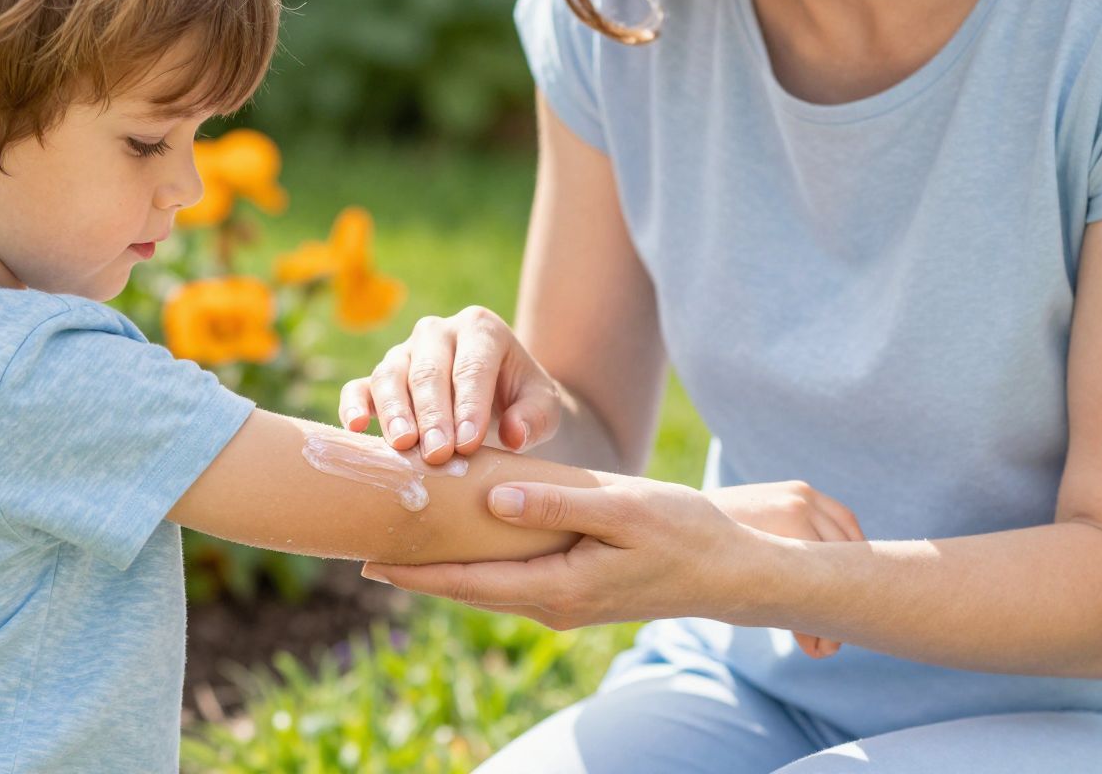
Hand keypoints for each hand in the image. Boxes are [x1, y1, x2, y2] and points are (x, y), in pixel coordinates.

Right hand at [339, 306, 562, 464]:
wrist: (501, 402)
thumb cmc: (523, 403)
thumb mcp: (545, 407)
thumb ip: (536, 417)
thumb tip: (514, 435)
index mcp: (481, 329)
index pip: (472, 367)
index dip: (469, 405)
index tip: (468, 444)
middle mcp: (438, 333)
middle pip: (429, 371)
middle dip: (433, 414)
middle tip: (437, 453)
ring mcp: (405, 352)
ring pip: (391, 375)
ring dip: (394, 411)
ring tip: (402, 445)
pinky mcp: (379, 378)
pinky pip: (360, 387)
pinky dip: (354, 404)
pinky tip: (356, 427)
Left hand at [361, 478, 861, 658]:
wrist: (735, 571)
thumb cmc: (685, 533)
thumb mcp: (622, 508)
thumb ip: (557, 503)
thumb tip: (493, 497)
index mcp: (559, 586)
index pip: (469, 583)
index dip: (417, 573)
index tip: (368, 561)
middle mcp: (555, 604)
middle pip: (470, 591)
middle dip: (420, 575)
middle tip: (366, 554)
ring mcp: (569, 602)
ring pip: (491, 588)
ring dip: (449, 571)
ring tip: (405, 549)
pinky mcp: (582, 592)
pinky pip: (515, 581)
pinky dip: (483, 566)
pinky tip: (471, 544)